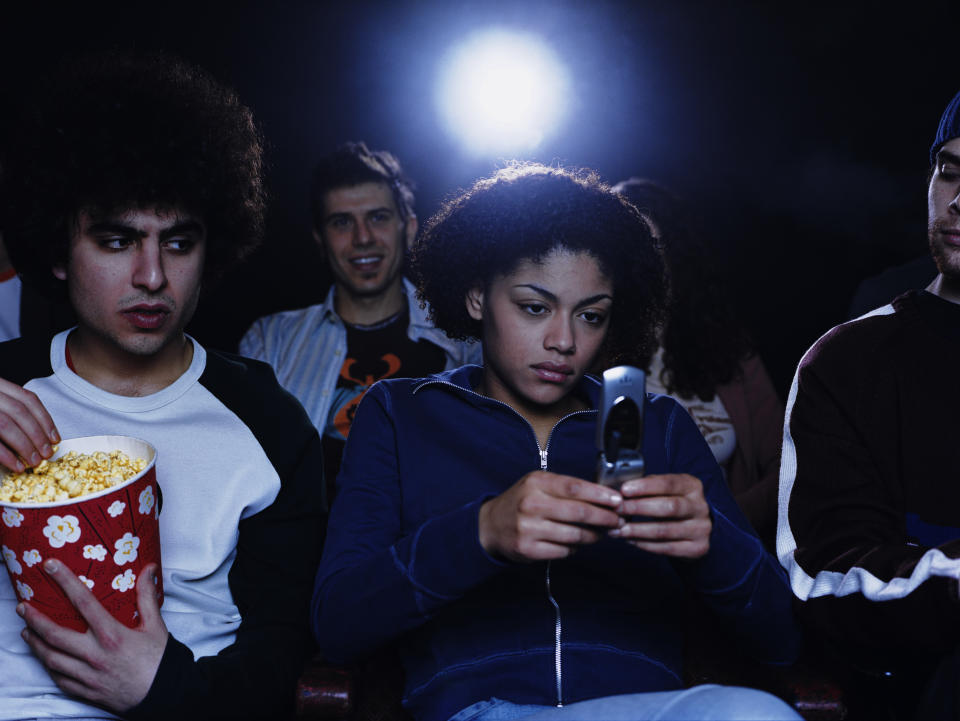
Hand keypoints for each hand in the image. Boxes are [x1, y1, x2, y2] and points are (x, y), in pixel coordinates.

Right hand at [0, 376, 59, 470]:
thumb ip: (12, 410)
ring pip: (7, 425)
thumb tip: (40, 435)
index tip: (56, 438)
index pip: (28, 399)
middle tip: (48, 454)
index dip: (45, 419)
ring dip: (25, 446)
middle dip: (38, 435)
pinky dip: (6, 456)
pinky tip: (17, 467)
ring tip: (36, 462)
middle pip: (20, 412)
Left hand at [18, 559, 167, 711]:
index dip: (65, 581)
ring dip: (35, 644)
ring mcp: (87, 675)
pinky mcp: (86, 691)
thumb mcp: (156, 625)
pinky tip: (46, 658)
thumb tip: (148, 570)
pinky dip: (49, 667)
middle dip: (34, 619)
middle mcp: (95, 655)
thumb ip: (147, 596)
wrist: (164, 694)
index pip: (83, 602)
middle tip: (23, 607)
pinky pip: (60, 679)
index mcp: (112, 635)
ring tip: (26, 632)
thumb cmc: (160, 660)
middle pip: (55, 634)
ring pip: (51, 658)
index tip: (51, 567)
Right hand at [479, 471, 623, 561]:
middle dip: (604, 517)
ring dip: (593, 535)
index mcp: (536, 483)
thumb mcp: (538, 485)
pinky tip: (579, 543)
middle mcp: (531, 504)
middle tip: (618, 520)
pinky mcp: (528, 549)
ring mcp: (528, 528)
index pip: (575, 488)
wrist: (490, 525)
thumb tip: (603, 497)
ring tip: (602, 533)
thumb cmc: (522, 502)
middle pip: (579, 512)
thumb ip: (566, 488)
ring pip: (574, 534)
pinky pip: (563, 550)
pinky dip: (576, 547)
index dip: (600, 495)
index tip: (618, 500)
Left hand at [610, 474, 711, 557]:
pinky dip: (645, 544)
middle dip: (638, 508)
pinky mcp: (697, 548)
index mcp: (692, 486)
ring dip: (637, 530)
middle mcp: (700, 507)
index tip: (624, 490)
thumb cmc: (673, 503)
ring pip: (665, 530)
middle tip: (618, 509)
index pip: (668, 484)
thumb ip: (648, 487)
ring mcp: (701, 529)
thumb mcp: (667, 490)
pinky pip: (666, 548)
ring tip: (618, 529)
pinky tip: (631, 540)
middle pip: (668, 507)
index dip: (645, 487)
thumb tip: (621, 491)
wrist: (696, 529)